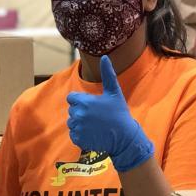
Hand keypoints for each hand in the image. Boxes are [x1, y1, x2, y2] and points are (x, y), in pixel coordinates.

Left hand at [66, 54, 154, 172]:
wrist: (123, 137)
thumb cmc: (119, 113)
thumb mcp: (114, 92)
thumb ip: (107, 74)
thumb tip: (104, 57)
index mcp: (84, 102)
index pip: (71, 98)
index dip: (81, 100)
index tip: (92, 105)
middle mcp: (78, 114)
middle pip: (72, 110)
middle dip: (81, 111)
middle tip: (97, 116)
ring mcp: (77, 128)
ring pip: (72, 122)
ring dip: (80, 123)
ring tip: (95, 125)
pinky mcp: (78, 139)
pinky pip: (74, 134)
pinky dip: (81, 135)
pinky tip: (93, 133)